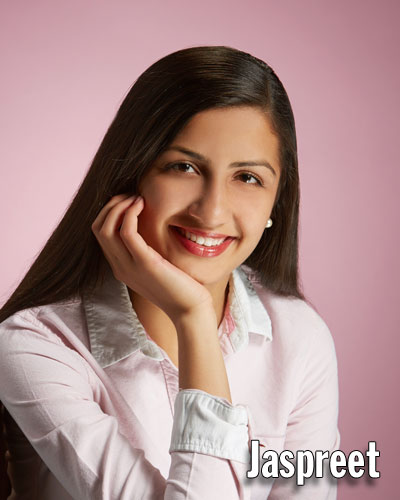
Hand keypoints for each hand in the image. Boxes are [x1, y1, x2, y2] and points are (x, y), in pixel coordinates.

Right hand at [91, 194, 213, 323]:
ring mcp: (130, 267)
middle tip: (130, 195)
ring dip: (118, 206)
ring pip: (106, 229)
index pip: (100, 234)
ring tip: (136, 197)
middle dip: (111, 206)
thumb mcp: (156, 266)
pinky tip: (142, 204)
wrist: (190, 309)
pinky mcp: (146, 263)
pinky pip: (127, 232)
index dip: (109, 212)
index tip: (127, 201)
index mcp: (121, 268)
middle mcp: (120, 267)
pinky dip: (130, 213)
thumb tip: (149, 227)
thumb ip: (146, 251)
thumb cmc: (179, 286)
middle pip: (98, 229)